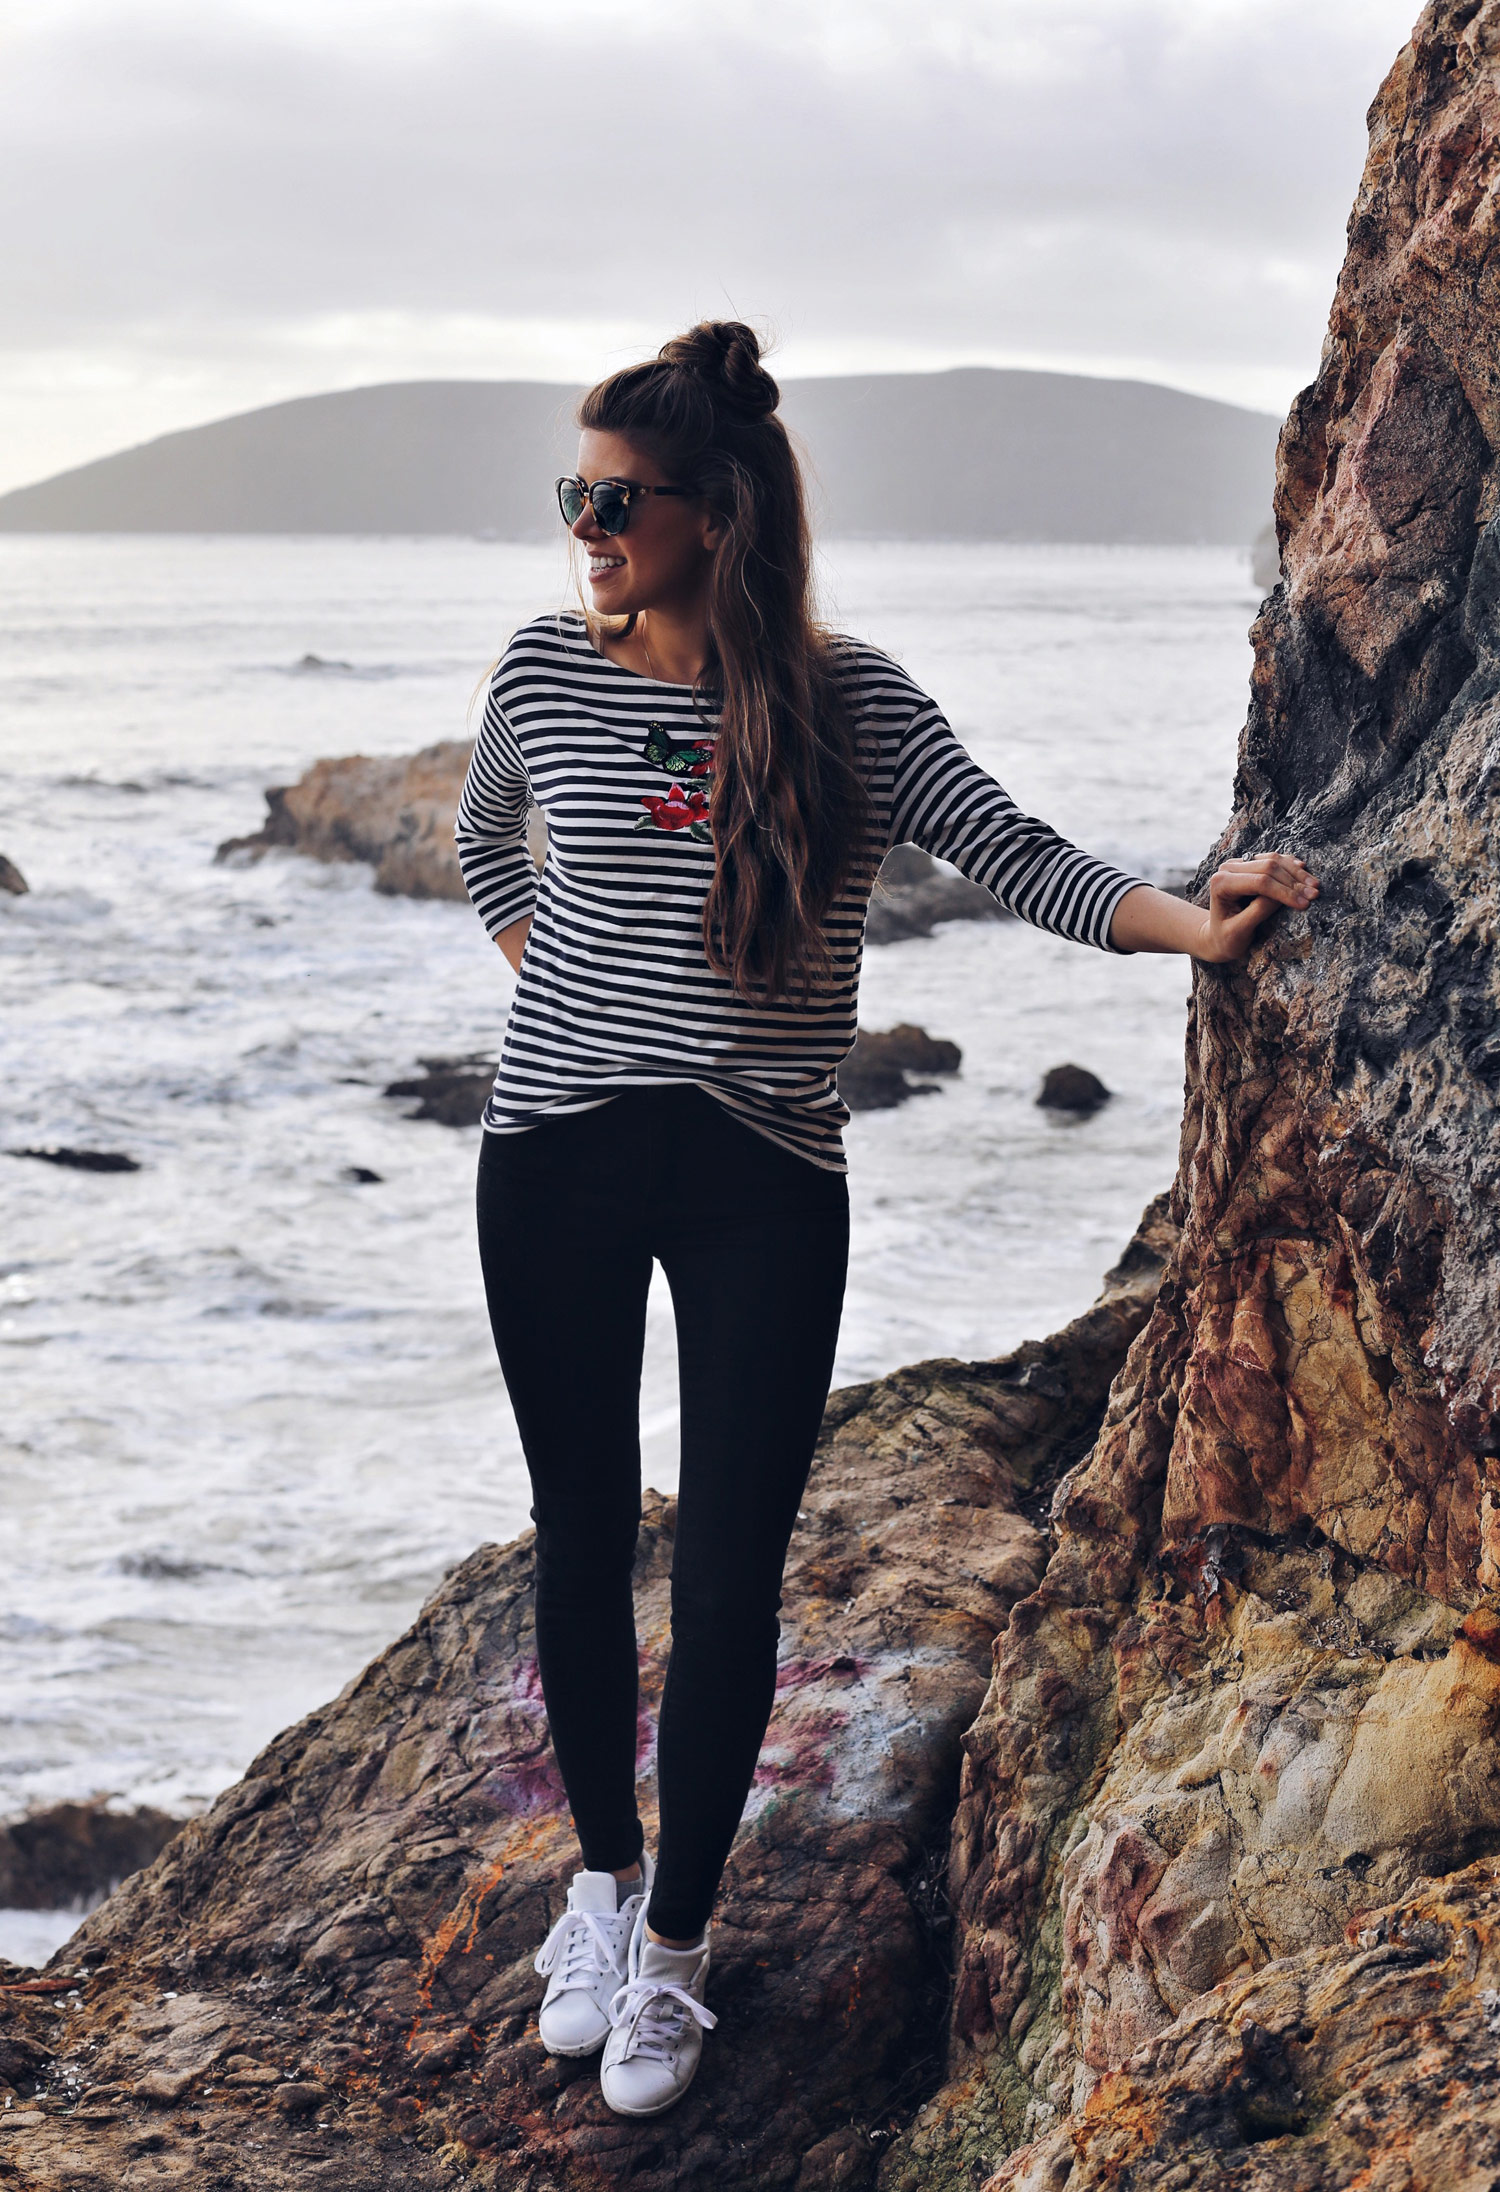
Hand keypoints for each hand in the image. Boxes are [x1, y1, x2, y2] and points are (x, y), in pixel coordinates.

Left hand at [1193, 854, 1319, 962]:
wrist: (1216, 935)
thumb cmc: (1225, 938)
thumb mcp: (1238, 932)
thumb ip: (1257, 912)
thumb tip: (1281, 897)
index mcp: (1221, 883)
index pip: (1260, 882)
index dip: (1285, 892)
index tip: (1304, 904)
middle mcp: (1228, 868)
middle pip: (1268, 867)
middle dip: (1294, 882)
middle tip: (1315, 895)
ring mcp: (1239, 864)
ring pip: (1273, 860)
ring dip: (1296, 873)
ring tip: (1315, 886)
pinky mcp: (1249, 864)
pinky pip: (1274, 859)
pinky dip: (1290, 865)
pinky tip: (1304, 871)